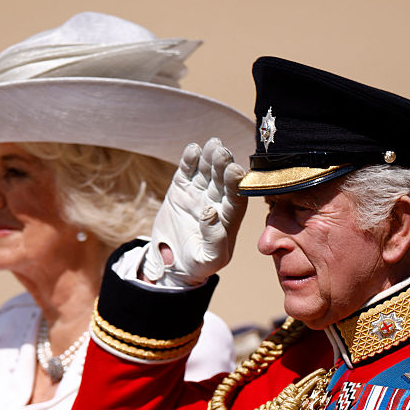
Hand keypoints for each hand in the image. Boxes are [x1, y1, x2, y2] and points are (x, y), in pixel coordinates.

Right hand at [142, 138, 246, 285]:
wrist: (173, 263)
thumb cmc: (197, 265)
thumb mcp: (208, 260)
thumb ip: (214, 240)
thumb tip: (210, 212)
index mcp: (229, 219)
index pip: (236, 197)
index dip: (236, 184)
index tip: (235, 171)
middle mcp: (217, 202)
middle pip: (223, 180)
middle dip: (223, 165)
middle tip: (222, 152)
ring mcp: (200, 193)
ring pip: (207, 171)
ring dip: (210, 157)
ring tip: (212, 145)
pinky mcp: (182, 188)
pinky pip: (187, 171)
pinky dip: (189, 160)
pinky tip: (193, 149)